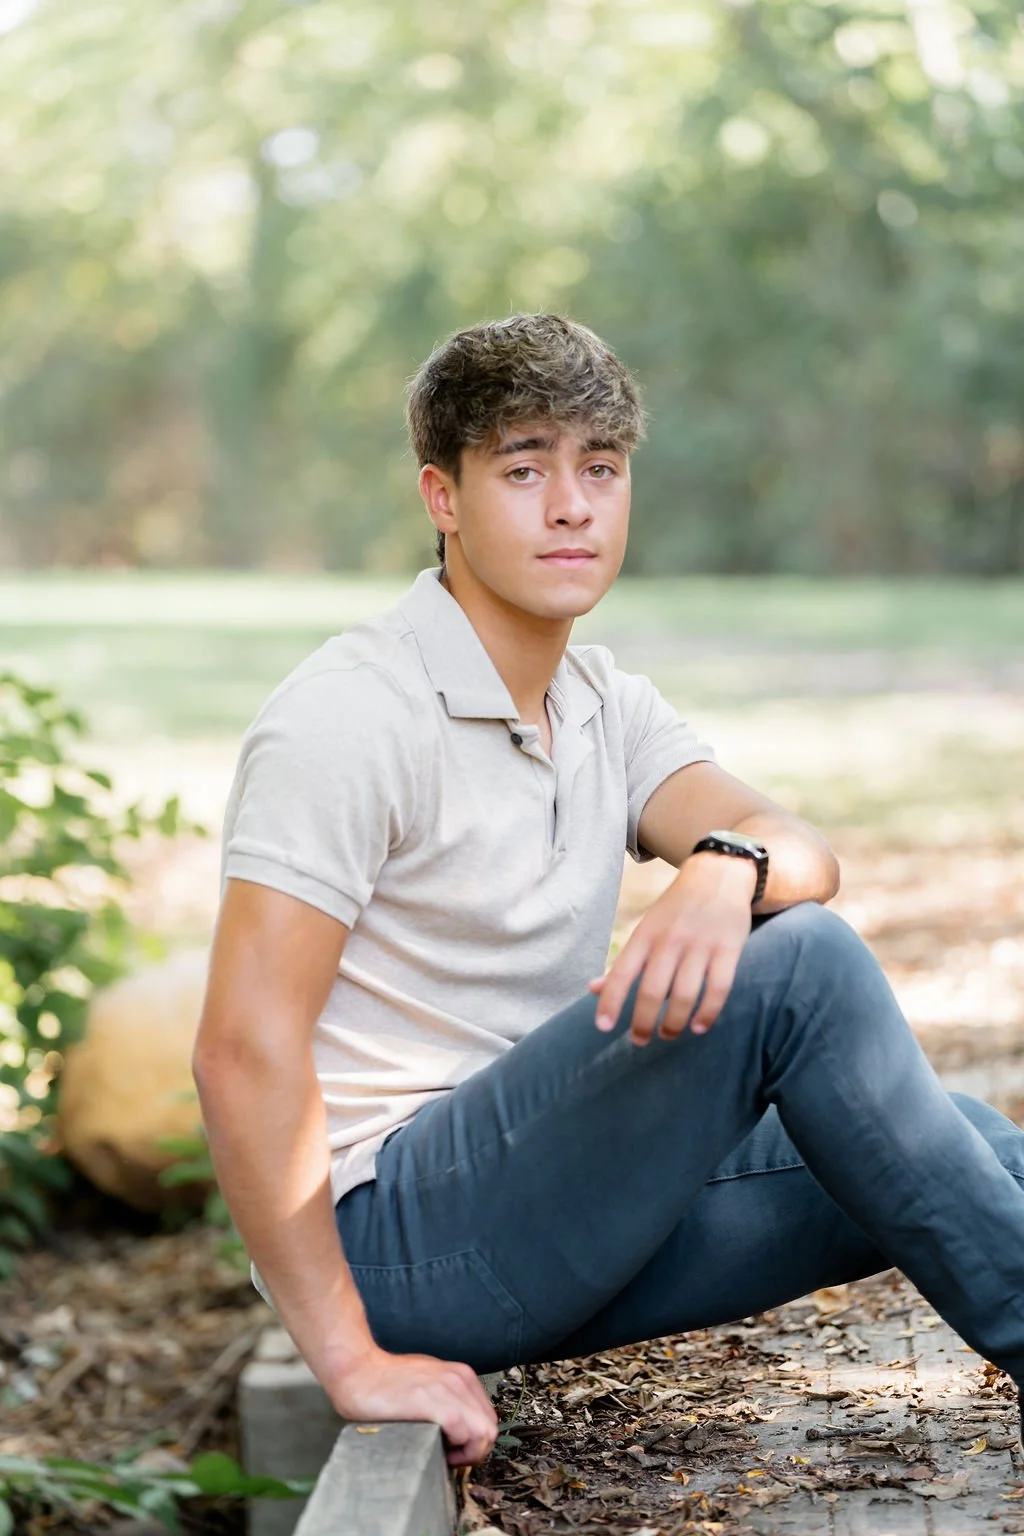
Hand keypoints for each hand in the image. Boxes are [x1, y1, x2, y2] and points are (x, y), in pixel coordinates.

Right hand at [323, 1341, 498, 1466]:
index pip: (488, 1418)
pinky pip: (463, 1432)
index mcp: (461, 1376)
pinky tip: (435, 1448)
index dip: (475, 1440)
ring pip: (484, 1433)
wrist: (357, 1371)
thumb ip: (448, 1401)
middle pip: (490, 1428)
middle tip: (451, 1456)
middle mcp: (459, 1379)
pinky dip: (455, 1449)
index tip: (455, 1449)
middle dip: (475, 1450)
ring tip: (443, 1452)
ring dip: (467, 1452)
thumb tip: (461, 1430)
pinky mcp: (431, 1402)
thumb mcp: (428, 1385)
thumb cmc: (386, 1383)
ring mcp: (446, 1389)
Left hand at [589, 853, 754, 1044]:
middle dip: (643, 1023)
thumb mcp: (646, 928)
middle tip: (639, 1040)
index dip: (611, 1001)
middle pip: (653, 991)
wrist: (718, 875)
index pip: (622, 972)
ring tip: (668, 1034)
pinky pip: (718, 989)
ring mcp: (700, 945)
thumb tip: (592, 989)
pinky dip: (708, 1013)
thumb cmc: (676, 909)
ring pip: (684, 995)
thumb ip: (624, 962)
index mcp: (645, 935)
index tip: (603, 1027)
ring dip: (675, 1023)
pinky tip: (699, 1026)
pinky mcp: (728, 949)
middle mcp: (670, 940)